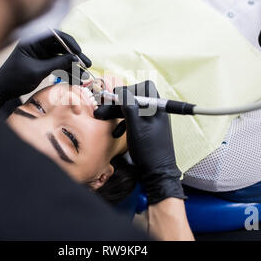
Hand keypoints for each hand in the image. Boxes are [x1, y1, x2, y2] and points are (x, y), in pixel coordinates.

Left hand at [0, 30, 91, 108]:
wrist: (2, 91)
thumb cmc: (14, 79)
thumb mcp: (36, 71)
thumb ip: (56, 64)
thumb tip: (75, 59)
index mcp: (33, 40)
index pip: (55, 35)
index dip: (69, 42)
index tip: (79, 52)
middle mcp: (38, 45)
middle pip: (62, 46)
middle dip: (75, 56)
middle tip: (87, 64)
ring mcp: (41, 55)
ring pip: (62, 57)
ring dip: (73, 66)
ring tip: (84, 76)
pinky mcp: (44, 64)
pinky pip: (59, 66)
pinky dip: (67, 72)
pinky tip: (76, 79)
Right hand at [94, 81, 185, 203]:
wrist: (158, 173)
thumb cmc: (149, 151)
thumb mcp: (135, 127)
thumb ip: (129, 107)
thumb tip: (121, 91)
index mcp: (157, 108)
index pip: (145, 87)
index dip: (130, 89)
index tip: (116, 96)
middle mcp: (156, 111)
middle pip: (136, 97)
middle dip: (118, 102)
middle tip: (104, 106)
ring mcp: (152, 121)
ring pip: (133, 109)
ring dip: (118, 112)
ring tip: (103, 117)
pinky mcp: (148, 129)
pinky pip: (134, 120)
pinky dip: (123, 122)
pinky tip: (116, 132)